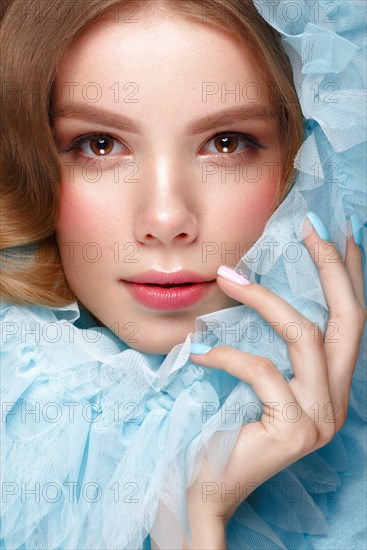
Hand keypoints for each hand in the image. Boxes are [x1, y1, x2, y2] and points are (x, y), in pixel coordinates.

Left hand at [184, 226, 365, 546]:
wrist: (208, 486)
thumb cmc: (227, 428)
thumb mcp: (258, 382)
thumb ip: (273, 347)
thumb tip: (258, 287)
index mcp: (330, 386)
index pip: (351, 322)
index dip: (349, 276)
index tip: (338, 234)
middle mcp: (336, 401)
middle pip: (349, 320)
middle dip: (331, 268)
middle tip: (308, 230)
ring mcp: (320, 418)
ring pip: (304, 336)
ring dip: (262, 299)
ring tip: (225, 278)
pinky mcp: (293, 430)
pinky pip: (261, 370)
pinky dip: (227, 353)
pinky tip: (199, 353)